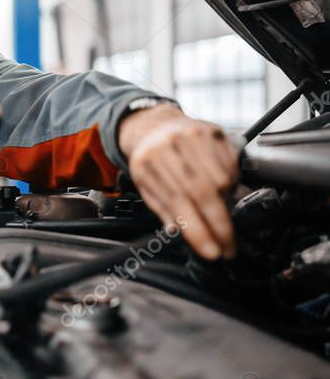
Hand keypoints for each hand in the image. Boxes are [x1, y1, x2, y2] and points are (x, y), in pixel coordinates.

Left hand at [119, 104, 239, 259]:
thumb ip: (165, 210)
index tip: (212, 252)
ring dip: (227, 202)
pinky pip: (231, 165)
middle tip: (229, 246)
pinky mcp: (212, 131)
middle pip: (203, 192)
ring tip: (220, 209)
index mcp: (148, 164)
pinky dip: (232, 182)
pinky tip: (221, 185)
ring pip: (222, 180)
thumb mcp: (147, 186)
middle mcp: (169, 147)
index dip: (198, 231)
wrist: (155, 126)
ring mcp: (192, 136)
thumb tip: (184, 235)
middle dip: (220, 226)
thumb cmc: (151, 161)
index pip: (177, 203)